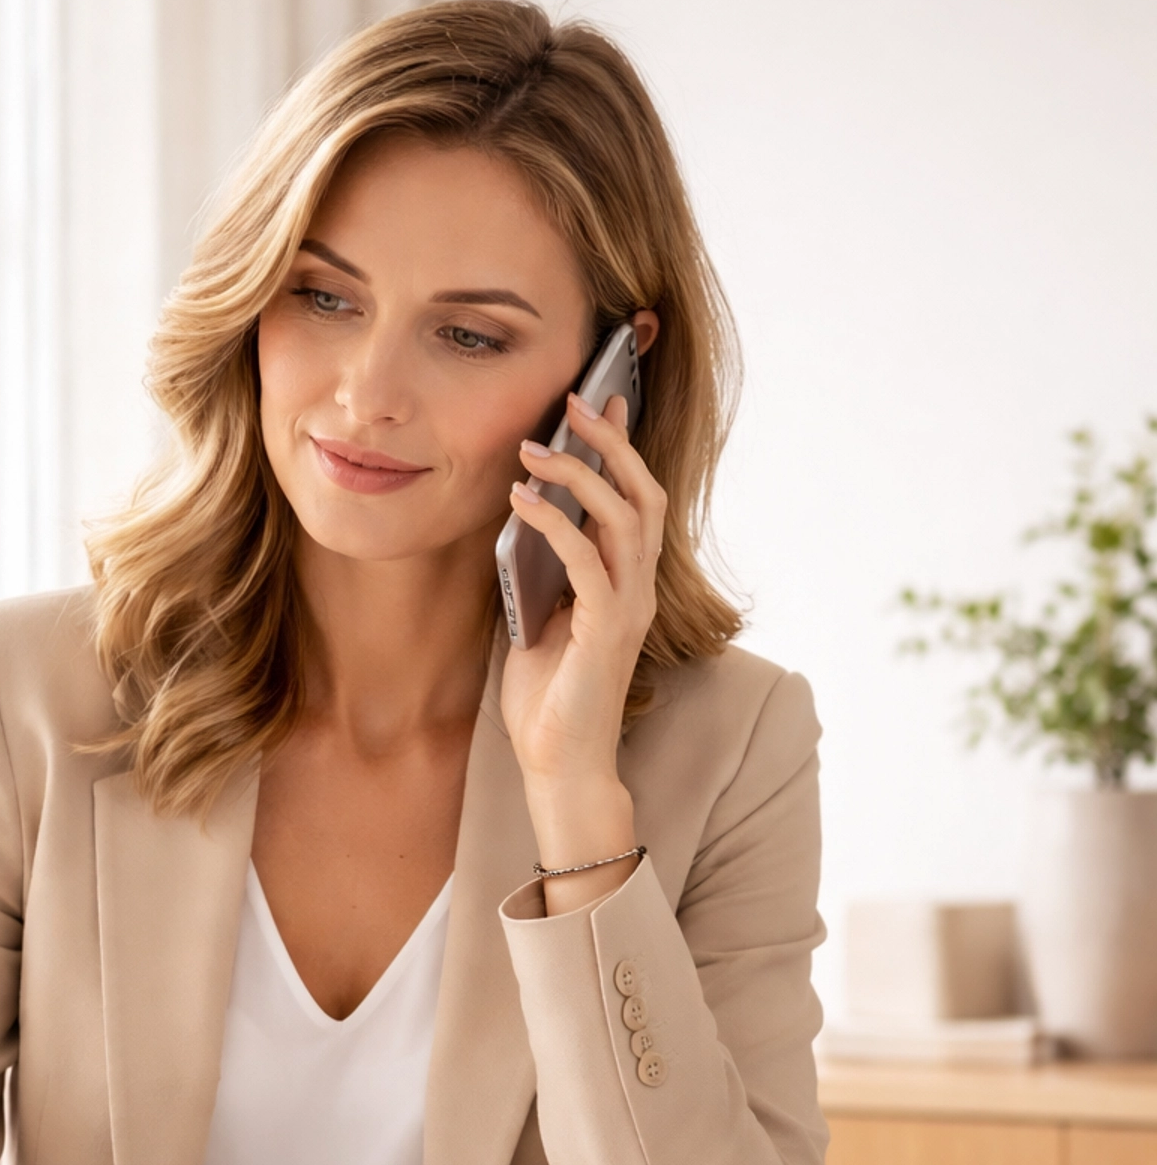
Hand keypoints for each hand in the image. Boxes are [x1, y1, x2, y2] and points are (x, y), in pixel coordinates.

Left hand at [500, 392, 665, 908]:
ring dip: (580, 475)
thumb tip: (523, 517)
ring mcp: (629, 609)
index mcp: (627, 583)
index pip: (635, 500)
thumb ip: (544, 571)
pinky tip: (520, 502)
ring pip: (624, 518)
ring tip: (536, 448)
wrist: (560, 764)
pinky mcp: (608, 631)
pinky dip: (555, 524)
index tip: (600, 401)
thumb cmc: (549, 699)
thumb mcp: (541, 618)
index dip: (622, 448)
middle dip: (610, 443)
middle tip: (576, 402)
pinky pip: (589, 561)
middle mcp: (639, 589)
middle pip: (643, 495)